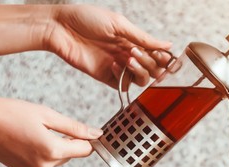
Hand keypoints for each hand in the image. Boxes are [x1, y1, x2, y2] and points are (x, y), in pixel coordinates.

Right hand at [0, 97, 102, 166]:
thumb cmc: (9, 113)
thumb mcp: (46, 114)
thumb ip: (74, 127)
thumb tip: (97, 134)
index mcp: (52, 150)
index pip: (85, 149)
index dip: (90, 139)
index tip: (90, 129)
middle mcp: (45, 165)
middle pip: (73, 154)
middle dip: (71, 140)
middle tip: (56, 123)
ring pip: (60, 158)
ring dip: (58, 145)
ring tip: (40, 129)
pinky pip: (46, 162)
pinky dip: (46, 151)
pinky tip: (32, 137)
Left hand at [45, 4, 171, 87]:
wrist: (60, 28)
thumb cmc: (87, 19)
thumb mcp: (119, 24)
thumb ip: (143, 37)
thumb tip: (167, 44)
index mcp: (133, 41)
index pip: (157, 55)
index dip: (162, 58)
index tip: (160, 54)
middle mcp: (129, 55)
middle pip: (152, 70)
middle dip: (151, 63)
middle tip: (138, 52)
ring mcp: (118, 67)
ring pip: (141, 80)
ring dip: (140, 70)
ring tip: (128, 58)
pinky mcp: (107, 77)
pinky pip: (124, 85)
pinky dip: (124, 77)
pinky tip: (114, 64)